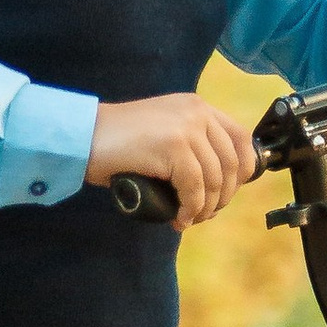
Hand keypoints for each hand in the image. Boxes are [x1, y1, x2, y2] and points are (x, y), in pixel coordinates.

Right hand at [87, 91, 257, 227]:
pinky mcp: (174, 146)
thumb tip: (216, 185)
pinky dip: (190, 209)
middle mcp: (197, 112)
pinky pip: (195, 188)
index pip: (241, 139)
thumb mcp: (162, 133)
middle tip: (204, 213)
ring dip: (205, 208)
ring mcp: (186, 127)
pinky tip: (180, 219)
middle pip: (232, 163)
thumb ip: (189, 145)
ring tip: (189, 219)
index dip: (243, 172)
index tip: (227, 193)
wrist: (83, 136)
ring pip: (215, 179)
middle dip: (223, 196)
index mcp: (197, 107)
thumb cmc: (117, 143)